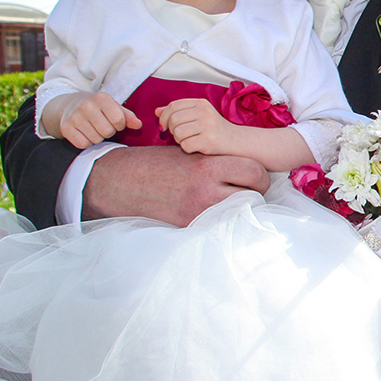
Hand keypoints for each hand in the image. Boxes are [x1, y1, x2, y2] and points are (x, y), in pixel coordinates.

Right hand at [48, 92, 138, 148]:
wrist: (69, 104)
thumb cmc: (96, 107)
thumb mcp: (112, 107)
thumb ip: (127, 116)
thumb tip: (138, 125)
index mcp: (101, 98)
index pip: (119, 120)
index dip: (120, 125)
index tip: (114, 122)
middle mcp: (86, 106)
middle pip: (107, 131)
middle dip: (108, 132)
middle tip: (102, 126)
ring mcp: (74, 117)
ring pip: (96, 139)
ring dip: (97, 137)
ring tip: (93, 129)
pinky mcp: (66, 128)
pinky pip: (83, 144)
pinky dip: (87, 142)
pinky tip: (85, 134)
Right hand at [80, 145, 269, 225]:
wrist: (122, 182)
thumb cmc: (158, 163)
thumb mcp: (189, 154)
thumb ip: (216, 162)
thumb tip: (244, 171)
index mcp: (208, 166)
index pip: (254, 171)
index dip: (259, 175)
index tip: (255, 177)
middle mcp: (207, 190)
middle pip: (253, 195)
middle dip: (255, 193)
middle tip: (249, 192)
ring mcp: (198, 212)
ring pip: (238, 212)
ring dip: (240, 207)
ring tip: (232, 201)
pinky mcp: (188, 226)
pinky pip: (217, 223)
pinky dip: (220, 218)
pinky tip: (213, 212)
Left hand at [155, 98, 246, 156]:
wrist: (235, 141)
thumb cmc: (213, 129)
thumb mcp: (197, 115)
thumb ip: (178, 112)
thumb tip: (157, 111)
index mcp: (200, 103)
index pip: (173, 106)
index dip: (164, 117)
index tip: (164, 126)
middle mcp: (204, 112)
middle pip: (173, 120)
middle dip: (172, 130)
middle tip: (181, 135)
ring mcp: (208, 126)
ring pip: (177, 133)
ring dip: (179, 140)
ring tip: (189, 140)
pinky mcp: (209, 140)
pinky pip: (185, 145)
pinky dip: (187, 148)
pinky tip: (195, 147)